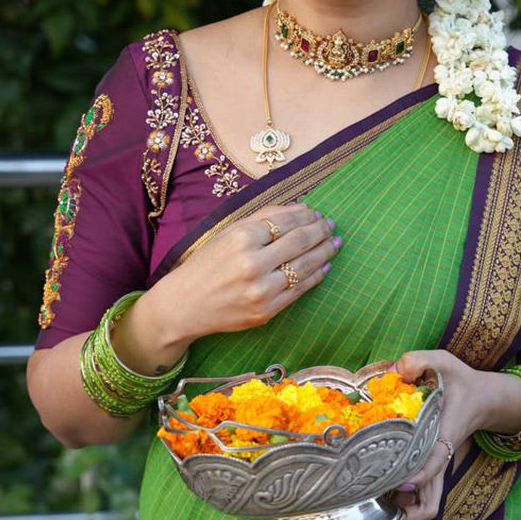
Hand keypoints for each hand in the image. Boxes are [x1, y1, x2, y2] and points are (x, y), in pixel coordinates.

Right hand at [149, 202, 341, 345]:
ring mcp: (262, 290)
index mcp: (241, 238)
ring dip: (325, 252)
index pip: (286, 222)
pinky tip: (324, 265)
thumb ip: (264, 217)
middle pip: (300, 241)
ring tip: (334, 243)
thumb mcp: (228, 232)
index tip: (318, 213)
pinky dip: (316, 275)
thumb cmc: (207, 264)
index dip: (307, 216)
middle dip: (320, 231)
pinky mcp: (267, 311)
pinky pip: (300, 290)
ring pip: (305, 266)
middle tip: (331, 226)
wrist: (185, 304)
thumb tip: (303, 208)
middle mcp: (253, 264)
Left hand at [388, 349, 489, 519]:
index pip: (435, 463)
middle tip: (377, 503)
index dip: (419, 477)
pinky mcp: (432, 467)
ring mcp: (437, 466)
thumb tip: (398, 369)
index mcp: (446, 434)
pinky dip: (406, 499)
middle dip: (409, 513)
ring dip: (405, 509)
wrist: (483, 398)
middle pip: (432, 502)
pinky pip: (422, 494)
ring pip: (427, 503)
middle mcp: (441, 457)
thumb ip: (420, 359)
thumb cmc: (462, 381)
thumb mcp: (444, 361)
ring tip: (375, 499)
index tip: (400, 484)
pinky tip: (383, 484)